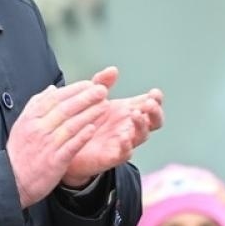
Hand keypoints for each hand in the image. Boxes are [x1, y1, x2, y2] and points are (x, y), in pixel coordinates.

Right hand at [7, 82, 107, 206]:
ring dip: (89, 114)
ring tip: (104, 105)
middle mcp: (39, 129)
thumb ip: (37, 105)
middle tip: (102, 90)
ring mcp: (47, 145)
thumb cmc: (19, 152)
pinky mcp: (54, 161)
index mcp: (31, 118)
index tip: (89, 84)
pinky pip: (71, 146)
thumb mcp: (22, 124)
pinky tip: (93, 128)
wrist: (11, 180)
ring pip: (71, 125)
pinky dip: (82, 136)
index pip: (55, 99)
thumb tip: (52, 89)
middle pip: (65, 109)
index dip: (73, 90)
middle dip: (86, 98)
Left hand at [60, 68, 165, 187]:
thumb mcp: (92, 97)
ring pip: (142, 135)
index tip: (154, 93)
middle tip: (149, 104)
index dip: (156, 99)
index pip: (150, 104)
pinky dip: (127, 145)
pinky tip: (124, 136)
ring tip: (136, 114)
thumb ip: (101, 82)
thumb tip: (113, 70)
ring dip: (142, 125)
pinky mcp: (114, 155)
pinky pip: (126, 152)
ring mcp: (124, 141)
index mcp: (128, 110)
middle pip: (154, 121)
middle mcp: (130, 126)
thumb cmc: (85, 121)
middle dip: (155, 112)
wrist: (68, 145)